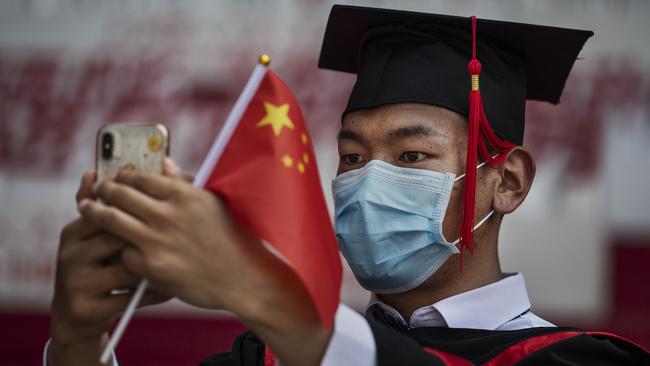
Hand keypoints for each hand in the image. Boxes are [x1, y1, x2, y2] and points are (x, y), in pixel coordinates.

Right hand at [49, 171, 168, 365]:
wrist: (76, 316)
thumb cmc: (98, 267)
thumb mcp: (96, 238)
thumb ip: (105, 206)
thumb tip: (100, 170)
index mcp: (74, 232)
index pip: (109, 210)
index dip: (139, 208)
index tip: (165, 210)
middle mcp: (70, 255)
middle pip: (118, 236)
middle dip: (149, 236)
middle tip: (179, 233)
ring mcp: (77, 283)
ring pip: (128, 267)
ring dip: (157, 265)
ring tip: (181, 260)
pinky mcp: (88, 308)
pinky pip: (132, 297)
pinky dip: (155, 292)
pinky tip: (171, 288)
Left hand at [79, 160, 264, 310]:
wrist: (243, 277)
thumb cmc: (232, 237)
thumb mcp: (214, 202)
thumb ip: (185, 182)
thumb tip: (163, 163)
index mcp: (184, 194)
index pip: (141, 177)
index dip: (124, 176)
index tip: (117, 177)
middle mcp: (168, 214)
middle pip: (120, 194)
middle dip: (104, 189)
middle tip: (97, 190)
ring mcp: (158, 240)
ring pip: (112, 220)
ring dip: (94, 212)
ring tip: (86, 208)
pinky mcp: (152, 266)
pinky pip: (123, 253)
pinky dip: (120, 249)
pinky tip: (115, 246)